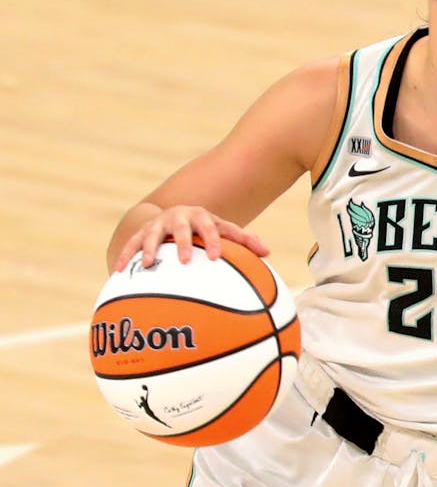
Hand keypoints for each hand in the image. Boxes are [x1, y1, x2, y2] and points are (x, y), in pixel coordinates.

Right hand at [112, 205, 269, 271]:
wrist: (175, 214)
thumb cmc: (206, 228)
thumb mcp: (223, 230)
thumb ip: (244, 241)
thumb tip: (269, 253)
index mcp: (202, 217)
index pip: (211, 227)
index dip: (213, 240)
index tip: (214, 257)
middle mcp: (179, 218)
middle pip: (181, 228)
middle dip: (182, 243)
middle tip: (185, 261)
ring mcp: (158, 224)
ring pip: (152, 235)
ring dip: (148, 248)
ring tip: (146, 265)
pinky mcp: (141, 233)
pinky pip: (130, 245)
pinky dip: (124, 256)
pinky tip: (117, 271)